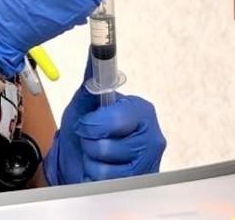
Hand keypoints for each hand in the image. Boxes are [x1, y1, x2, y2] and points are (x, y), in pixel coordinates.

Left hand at [43, 58, 165, 184]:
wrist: (82, 162)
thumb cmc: (88, 132)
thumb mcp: (85, 104)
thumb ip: (92, 81)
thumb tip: (94, 51)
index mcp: (141, 111)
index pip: (115, 118)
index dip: (93, 123)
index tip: (87, 122)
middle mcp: (152, 136)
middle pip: (105, 145)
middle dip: (89, 142)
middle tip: (92, 139)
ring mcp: (148, 163)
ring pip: (103, 167)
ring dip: (90, 161)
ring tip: (96, 155)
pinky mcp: (139, 183)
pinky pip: (104, 183)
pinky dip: (94, 178)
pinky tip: (100, 171)